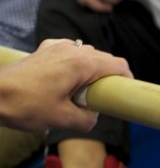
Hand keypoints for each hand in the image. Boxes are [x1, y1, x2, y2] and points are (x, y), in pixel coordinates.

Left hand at [0, 39, 131, 132]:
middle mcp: (73, 50)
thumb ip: (86, 119)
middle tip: (100, 98)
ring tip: (79, 91)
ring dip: (89, 70)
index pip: (118, 65)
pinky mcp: (44, 49)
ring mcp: (57, 47)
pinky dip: (72, 63)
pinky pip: (68, 52)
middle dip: (107, 77)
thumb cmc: (25, 105)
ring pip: (86, 54)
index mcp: (83, 64)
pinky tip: (63, 78)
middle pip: (103, 59)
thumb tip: (93, 117)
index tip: (125, 92)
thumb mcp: (61, 120)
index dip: (126, 78)